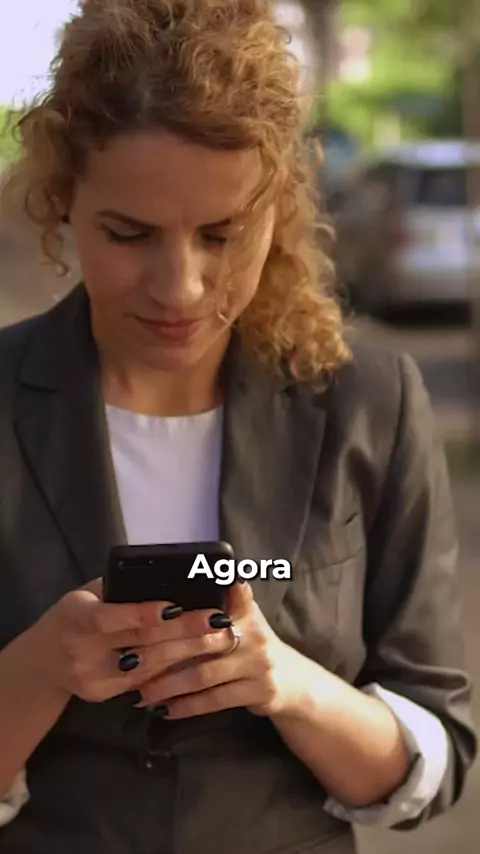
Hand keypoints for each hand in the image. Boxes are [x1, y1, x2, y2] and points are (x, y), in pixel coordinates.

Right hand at [27, 579, 238, 703]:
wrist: (42, 661)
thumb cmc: (72, 616)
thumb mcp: (85, 595)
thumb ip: (118, 590)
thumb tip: (166, 578)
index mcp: (76, 617)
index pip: (111, 617)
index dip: (144, 613)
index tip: (176, 606)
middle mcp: (82, 650)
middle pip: (140, 642)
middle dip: (184, 631)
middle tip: (217, 620)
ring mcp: (92, 677)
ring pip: (149, 665)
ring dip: (187, 651)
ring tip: (217, 638)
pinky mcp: (102, 694)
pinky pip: (144, 682)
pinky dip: (173, 668)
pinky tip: (196, 658)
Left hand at [134, 581, 299, 718]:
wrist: (292, 681)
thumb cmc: (254, 645)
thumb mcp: (243, 616)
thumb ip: (219, 599)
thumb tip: (178, 589)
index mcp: (244, 609)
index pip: (210, 602)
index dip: (181, 609)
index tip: (148, 616)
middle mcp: (254, 633)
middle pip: (198, 641)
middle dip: (160, 652)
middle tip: (130, 661)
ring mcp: (258, 663)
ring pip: (203, 674)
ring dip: (168, 685)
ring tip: (140, 692)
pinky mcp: (260, 691)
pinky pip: (215, 700)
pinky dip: (188, 706)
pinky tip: (166, 710)